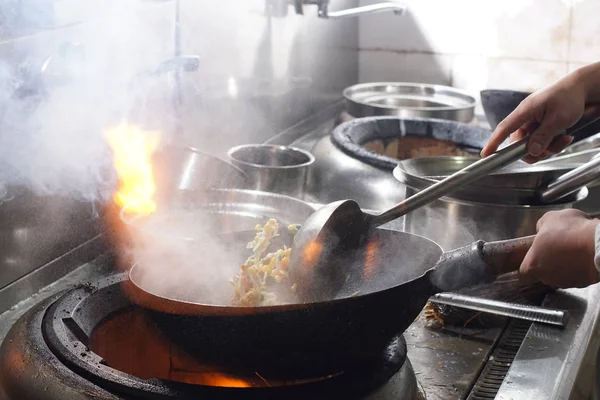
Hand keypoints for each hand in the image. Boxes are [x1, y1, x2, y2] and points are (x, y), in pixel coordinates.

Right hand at [481, 66, 599, 163]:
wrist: (583, 88)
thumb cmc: (569, 97)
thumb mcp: (559, 119)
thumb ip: (544, 136)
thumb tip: (532, 151)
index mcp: (525, 111)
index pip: (504, 129)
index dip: (493, 143)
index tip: (485, 155)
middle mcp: (526, 117)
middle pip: (519, 142)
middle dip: (533, 151)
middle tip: (548, 150)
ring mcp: (534, 122)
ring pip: (532, 144)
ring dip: (547, 147)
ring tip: (563, 139)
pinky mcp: (542, 125)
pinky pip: (542, 141)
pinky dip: (553, 143)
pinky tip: (564, 137)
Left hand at [520, 209, 599, 288]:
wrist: (599, 244)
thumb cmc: (571, 231)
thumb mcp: (550, 218)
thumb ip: (541, 226)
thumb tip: (541, 230)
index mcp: (532, 264)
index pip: (524, 271)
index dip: (531, 262)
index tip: (537, 255)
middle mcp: (546, 277)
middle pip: (543, 273)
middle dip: (549, 261)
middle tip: (558, 248)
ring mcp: (565, 282)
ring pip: (560, 275)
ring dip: (564, 265)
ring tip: (573, 250)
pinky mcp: (581, 284)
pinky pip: (576, 276)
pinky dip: (578, 268)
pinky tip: (583, 256)